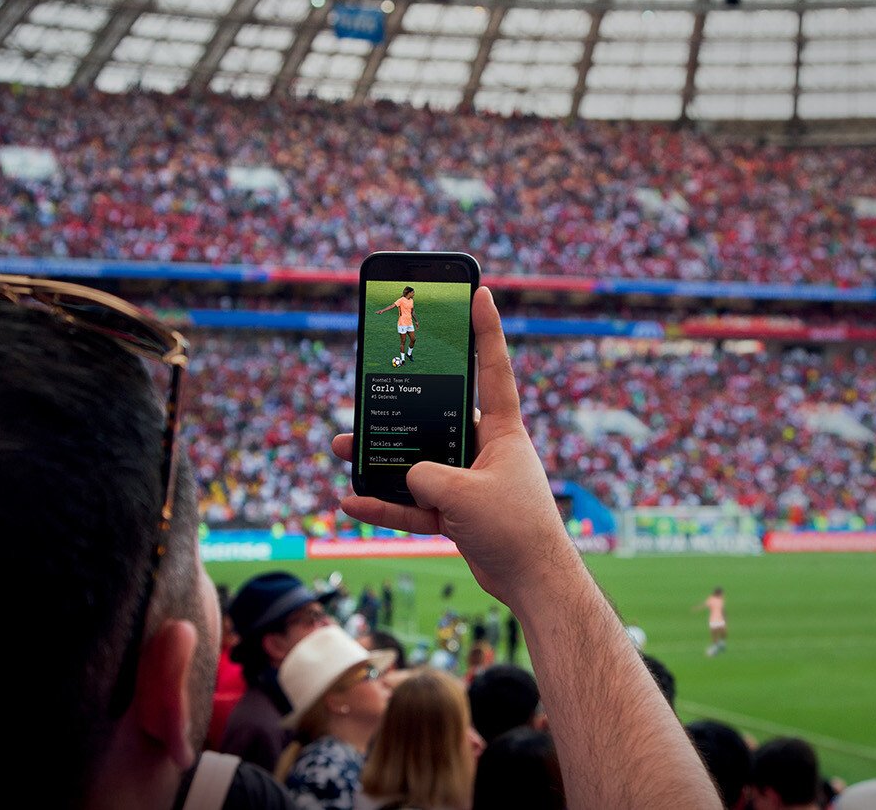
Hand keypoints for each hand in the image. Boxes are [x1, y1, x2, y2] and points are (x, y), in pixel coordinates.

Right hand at [331, 287, 576, 607]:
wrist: (532, 582)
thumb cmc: (514, 528)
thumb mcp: (462, 493)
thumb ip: (426, 474)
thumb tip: (407, 473)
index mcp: (503, 431)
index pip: (493, 369)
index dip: (486, 330)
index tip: (479, 292)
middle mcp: (486, 450)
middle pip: (438, 419)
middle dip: (401, 408)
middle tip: (368, 387)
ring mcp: (470, 482)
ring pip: (418, 462)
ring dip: (380, 459)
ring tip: (342, 449)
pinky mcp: (458, 514)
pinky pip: (413, 503)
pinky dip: (384, 504)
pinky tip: (350, 502)